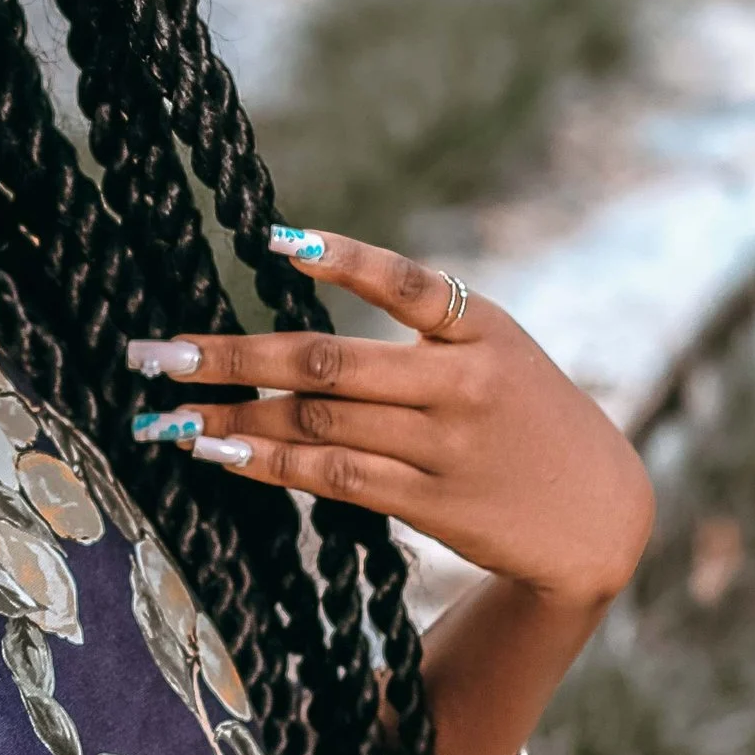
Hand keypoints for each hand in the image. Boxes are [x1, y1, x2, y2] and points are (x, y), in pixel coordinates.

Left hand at [124, 223, 654, 611]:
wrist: (598, 515)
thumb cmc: (525, 420)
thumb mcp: (498, 355)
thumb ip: (420, 336)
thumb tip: (296, 341)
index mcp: (482, 329)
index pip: (406, 281)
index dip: (342, 257)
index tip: (272, 240)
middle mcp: (463, 383)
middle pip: (327, 362)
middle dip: (231, 356)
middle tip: (156, 352)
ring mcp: (445, 446)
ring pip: (317, 424)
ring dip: (233, 416)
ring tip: (165, 413)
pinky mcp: (431, 502)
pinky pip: (332, 477)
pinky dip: (268, 463)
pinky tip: (218, 450)